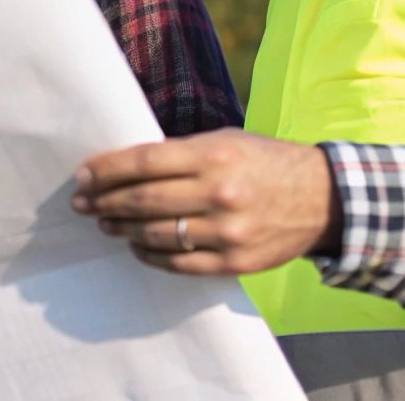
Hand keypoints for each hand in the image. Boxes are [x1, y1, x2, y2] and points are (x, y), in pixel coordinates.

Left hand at [71, 128, 341, 275]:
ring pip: (156, 234)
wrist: (323, 200)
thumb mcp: (226, 141)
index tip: (82, 175)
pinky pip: (179, 264)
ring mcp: (227, 232)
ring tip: (105, 224)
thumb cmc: (265, 162)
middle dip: (104, 202)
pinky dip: (151, 256)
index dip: (106, 170)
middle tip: (82, 204)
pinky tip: (136, 247)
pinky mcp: (235, 262)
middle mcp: (219, 193)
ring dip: (123, 229)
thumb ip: (181, 153)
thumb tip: (125, 167)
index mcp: (214, 155)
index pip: (144, 162)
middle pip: (143, 200)